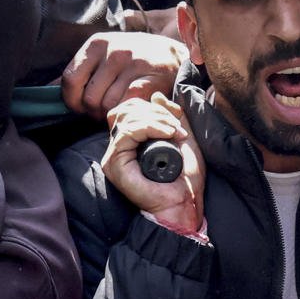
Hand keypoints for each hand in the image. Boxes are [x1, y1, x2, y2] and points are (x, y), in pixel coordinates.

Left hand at [63, 33, 186, 119]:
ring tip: (117, 108)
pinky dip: (127, 112)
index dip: (72, 101)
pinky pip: (128, 105)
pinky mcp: (151, 78)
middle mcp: (114, 51)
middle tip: (102, 110)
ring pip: (108, 105)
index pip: (70, 80)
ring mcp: (133, 64)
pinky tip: (130, 108)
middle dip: (93, 112)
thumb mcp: (101, 56)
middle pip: (90, 98)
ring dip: (111, 114)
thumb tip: (42, 90)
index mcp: (96, 44)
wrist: (171, 55)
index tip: (80, 106)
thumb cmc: (130, 59)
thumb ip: (75, 73)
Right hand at [100, 92, 203, 232]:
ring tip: (175, 132)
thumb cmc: (185, 179)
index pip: (131, 109)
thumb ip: (172, 116)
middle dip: (156, 113)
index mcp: (131, 141)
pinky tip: (166, 133)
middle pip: (127, 110)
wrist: (185, 203)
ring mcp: (114, 155)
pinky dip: (148, 128)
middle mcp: (119, 147)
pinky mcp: (114, 163)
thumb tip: (156, 95)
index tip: (176, 122)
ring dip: (155, 120)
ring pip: (127, 119)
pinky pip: (127, 133)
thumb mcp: (183, 138)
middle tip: (177, 128)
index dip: (152, 108)